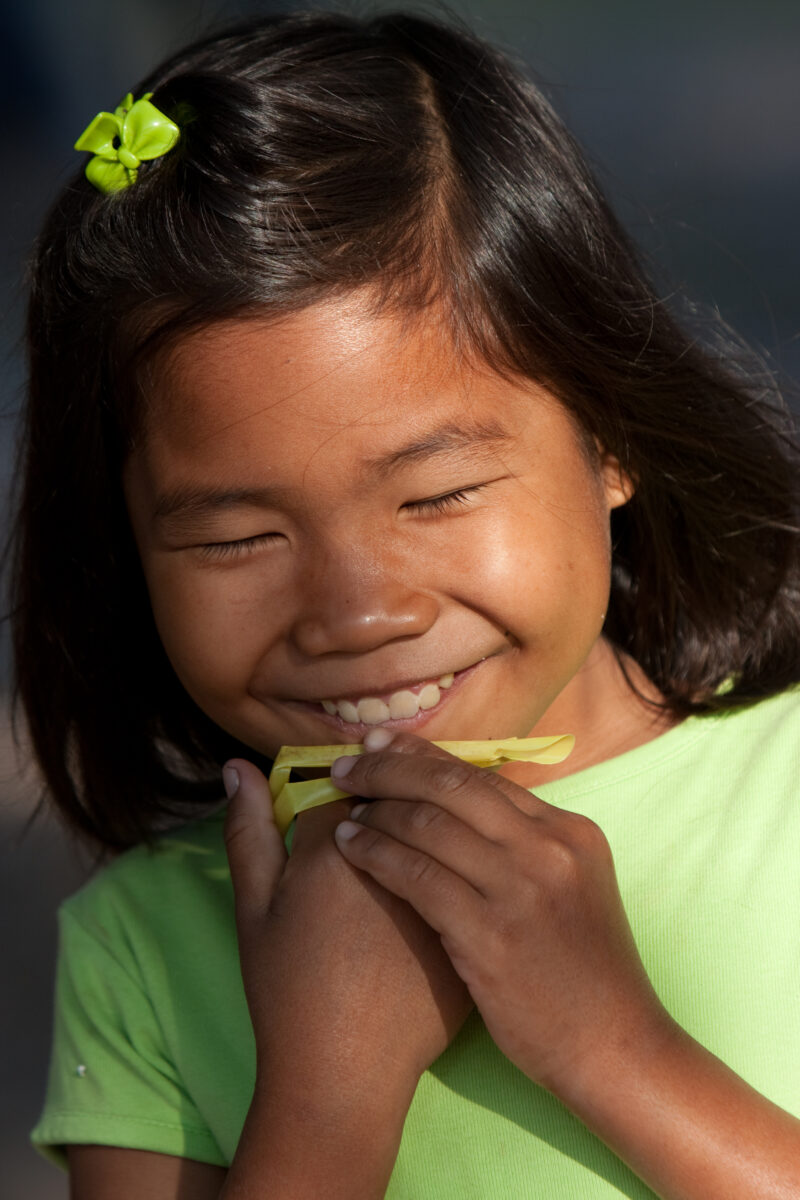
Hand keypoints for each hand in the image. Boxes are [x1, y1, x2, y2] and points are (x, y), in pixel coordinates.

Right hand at [223, 758, 471, 1121]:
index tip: (347, 782)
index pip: (354, 778)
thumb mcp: (254, 910)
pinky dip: (468, 853)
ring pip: (451, 822)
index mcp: (340, 848)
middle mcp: (401, 859)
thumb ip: (248, 831)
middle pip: (409, 790)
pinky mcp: (479, 922)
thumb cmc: (287, 991)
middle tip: (382, 800)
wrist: (345, 1073)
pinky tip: (453, 864)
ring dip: (437, 812)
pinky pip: (480, 866)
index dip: (349, 774)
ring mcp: (447, 891)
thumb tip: (237, 767)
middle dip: (397, 783)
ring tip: (417, 827)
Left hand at [331, 731, 669, 1101]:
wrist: (614, 1047)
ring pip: (429, 826)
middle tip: (346, 762)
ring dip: (376, 810)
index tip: (382, 745)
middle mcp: (549, 848)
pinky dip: (375, 854)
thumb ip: (526, 846)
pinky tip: (348, 847)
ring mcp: (521, 889)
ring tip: (343, 806)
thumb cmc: (583, 975)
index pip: (483, 777)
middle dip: (390, 768)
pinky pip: (417, 876)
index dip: (424, 755)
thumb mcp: (571, 889)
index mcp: (569, 831)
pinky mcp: (491, 934)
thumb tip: (461, 809)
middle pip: (451, 787)